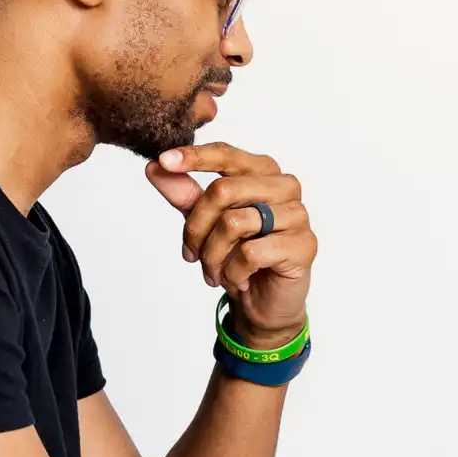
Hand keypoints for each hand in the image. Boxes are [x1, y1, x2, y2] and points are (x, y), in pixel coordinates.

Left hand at [146, 143, 315, 345]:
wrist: (264, 302)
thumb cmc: (239, 255)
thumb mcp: (205, 222)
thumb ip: (184, 193)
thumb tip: (154, 167)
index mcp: (263, 172)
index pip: (226, 154)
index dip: (194, 157)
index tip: (163, 161)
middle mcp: (284, 187)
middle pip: (222, 191)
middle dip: (196, 229)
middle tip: (191, 255)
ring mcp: (297, 215)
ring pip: (233, 223)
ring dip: (213, 256)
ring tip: (215, 273)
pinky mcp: (303, 245)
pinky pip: (251, 253)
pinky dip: (234, 272)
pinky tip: (240, 281)